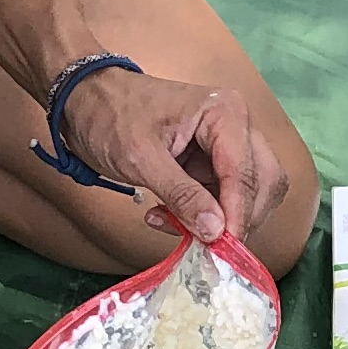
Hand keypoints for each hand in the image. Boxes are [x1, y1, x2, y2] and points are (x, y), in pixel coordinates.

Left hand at [58, 62, 290, 249]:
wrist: (84, 99)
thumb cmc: (109, 116)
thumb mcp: (141, 159)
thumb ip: (181, 194)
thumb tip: (216, 231)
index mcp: (225, 114)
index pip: (246, 174)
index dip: (237, 215)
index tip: (221, 249)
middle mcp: (237, 126)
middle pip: (263, 184)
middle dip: (237, 218)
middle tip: (206, 245)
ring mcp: (227, 144)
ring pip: (248, 195)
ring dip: (218, 220)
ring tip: (172, 224)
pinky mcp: (213, 162)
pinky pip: (223, 197)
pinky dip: (202, 215)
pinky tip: (166, 216)